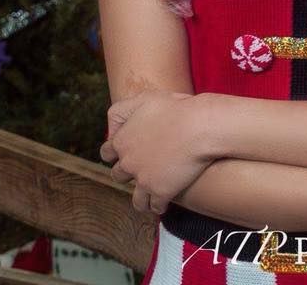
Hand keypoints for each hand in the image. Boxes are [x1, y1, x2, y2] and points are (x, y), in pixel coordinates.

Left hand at [99, 90, 212, 214]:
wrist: (199, 127)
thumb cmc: (175, 109)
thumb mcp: (143, 99)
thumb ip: (121, 111)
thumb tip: (113, 128)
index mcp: (122, 141)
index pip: (107, 153)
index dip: (116, 152)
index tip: (127, 152)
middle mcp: (128, 163)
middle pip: (118, 175)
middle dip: (128, 172)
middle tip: (142, 168)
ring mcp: (144, 180)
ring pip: (135, 198)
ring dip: (142, 196)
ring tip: (150, 193)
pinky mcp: (160, 192)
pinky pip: (155, 207)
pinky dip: (159, 205)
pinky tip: (165, 200)